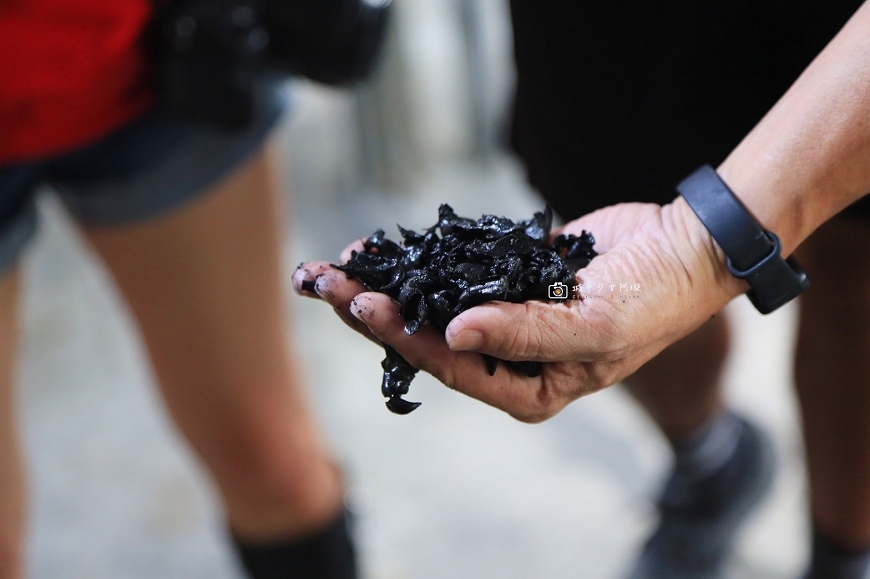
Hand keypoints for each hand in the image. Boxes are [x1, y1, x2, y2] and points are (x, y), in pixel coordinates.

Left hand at [293, 199, 743, 421]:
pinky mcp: (507, 280)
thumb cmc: (651, 301)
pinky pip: (455, 271)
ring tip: (338, 265)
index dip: (402, 336)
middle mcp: (508, 358)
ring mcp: (504, 317)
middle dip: (376, 312)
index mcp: (527, 387)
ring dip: (389, 284)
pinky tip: (387, 247)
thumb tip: (452, 334)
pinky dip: (422, 260)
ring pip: (432, 304)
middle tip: (325, 283)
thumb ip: (523, 334)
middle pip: (427, 338)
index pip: (451, 365)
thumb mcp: (594, 328)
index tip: (363, 304)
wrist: (682, 248)